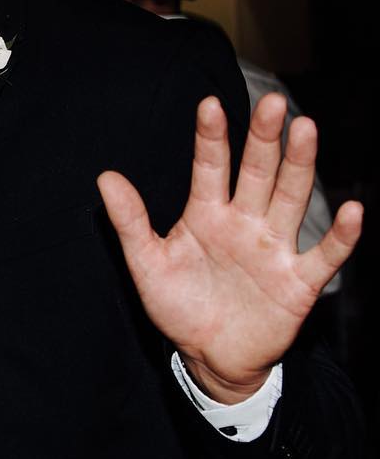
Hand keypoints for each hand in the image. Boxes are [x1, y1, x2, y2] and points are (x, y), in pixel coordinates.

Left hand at [98, 93, 362, 403]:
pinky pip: (324, 256)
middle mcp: (244, 222)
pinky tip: (352, 209)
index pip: (210, 166)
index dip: (211, 136)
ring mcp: (273, 249)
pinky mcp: (298, 283)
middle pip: (258, 172)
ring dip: (300, 166)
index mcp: (206, 213)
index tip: (209, 103)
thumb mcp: (146, 263)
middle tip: (272, 101)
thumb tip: (106, 176)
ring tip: (305, 129)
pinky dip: (340, 236)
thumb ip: (130, 221)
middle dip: (264, 137)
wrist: (209, 357)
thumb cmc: (177, 304)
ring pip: (291, 199)